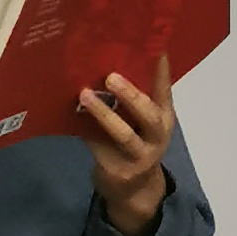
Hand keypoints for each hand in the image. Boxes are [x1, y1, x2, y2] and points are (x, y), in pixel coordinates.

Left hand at [79, 55, 174, 235]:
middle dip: (130, 95)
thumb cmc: (133, 140)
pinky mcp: (119, 170)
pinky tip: (72, 115)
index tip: (154, 46)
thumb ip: (130, 97)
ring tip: (85, 95)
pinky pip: (100, 147)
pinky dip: (85, 130)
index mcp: (163, 116)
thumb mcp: (139, 120)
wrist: (133, 188)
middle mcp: (157, 135)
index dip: (160, 69)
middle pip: (148, 114)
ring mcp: (140, 156)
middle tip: (111, 77)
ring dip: (103, 114)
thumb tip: (100, 58)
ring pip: (123, 134)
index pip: (164, 89)